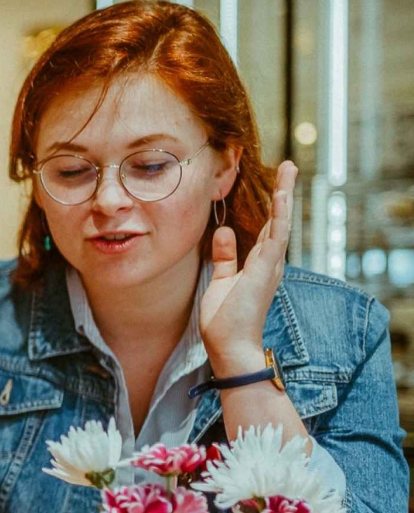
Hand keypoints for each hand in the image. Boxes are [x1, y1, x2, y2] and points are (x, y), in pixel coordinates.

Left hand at [200, 162, 295, 375]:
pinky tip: (282, 196)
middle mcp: (269, 263)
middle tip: (289, 166)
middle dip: (284, 193)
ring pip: (281, 223)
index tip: (277, 186)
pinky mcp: (265, 270)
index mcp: (260, 265)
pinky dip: (280, 215)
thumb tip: (224, 232)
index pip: (268, 229)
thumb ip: (225, 256)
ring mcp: (270, 266)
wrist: (229, 346)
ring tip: (289, 170)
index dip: (272, 207)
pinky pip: (275, 237)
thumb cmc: (225, 320)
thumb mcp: (222, 280)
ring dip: (285, 196)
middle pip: (278, 220)